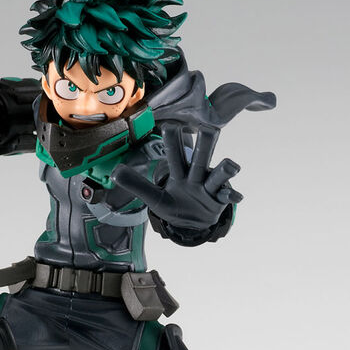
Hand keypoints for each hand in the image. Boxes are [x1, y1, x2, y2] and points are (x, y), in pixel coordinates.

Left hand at [111, 122, 241, 230]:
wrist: (192, 223)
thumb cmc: (174, 205)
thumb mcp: (153, 198)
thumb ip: (136, 184)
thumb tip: (114, 171)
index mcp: (180, 173)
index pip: (175, 156)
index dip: (173, 143)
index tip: (170, 126)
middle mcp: (196, 176)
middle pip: (200, 159)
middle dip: (205, 145)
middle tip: (209, 128)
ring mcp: (209, 188)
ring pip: (217, 176)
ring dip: (224, 170)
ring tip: (231, 165)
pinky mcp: (219, 201)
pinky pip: (226, 197)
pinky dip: (231, 196)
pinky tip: (235, 197)